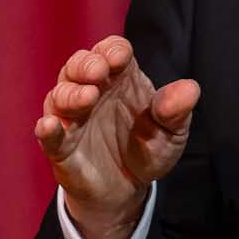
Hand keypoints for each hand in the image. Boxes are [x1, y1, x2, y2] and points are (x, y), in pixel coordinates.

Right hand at [35, 35, 199, 238]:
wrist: (130, 188)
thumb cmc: (149, 148)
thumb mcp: (172, 131)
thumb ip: (177, 110)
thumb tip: (190, 89)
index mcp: (120, 79)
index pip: (111, 51)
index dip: (113, 51)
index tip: (120, 58)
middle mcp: (92, 91)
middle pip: (78, 66)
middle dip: (85, 64)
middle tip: (99, 71)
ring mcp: (73, 118)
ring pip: (60, 96)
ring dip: (71, 93)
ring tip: (88, 97)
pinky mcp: (61, 148)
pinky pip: (49, 136)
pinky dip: (48, 130)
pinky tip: (50, 125)